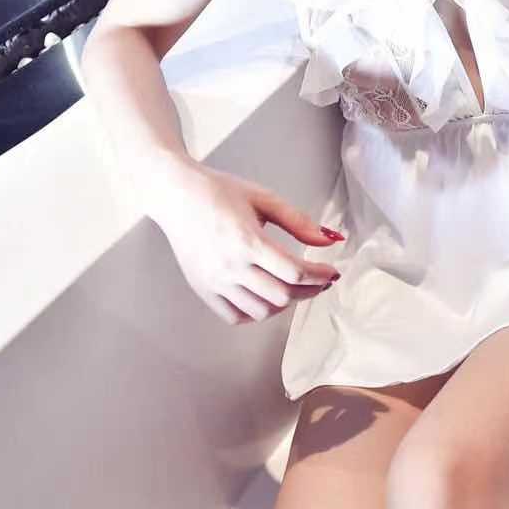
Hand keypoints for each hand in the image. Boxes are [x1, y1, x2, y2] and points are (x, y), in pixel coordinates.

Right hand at [155, 162, 344, 324]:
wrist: (176, 195)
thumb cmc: (219, 191)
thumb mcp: (263, 198)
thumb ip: (298, 221)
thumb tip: (329, 240)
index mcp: (248, 241)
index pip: (295, 272)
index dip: (320, 275)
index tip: (331, 272)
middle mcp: (231, 266)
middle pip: (282, 295)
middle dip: (309, 290)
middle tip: (319, 280)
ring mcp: (215, 282)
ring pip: (261, 311)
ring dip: (284, 303)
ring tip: (293, 287)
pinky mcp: (203, 289)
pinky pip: (235, 317)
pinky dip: (255, 313)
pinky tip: (265, 297)